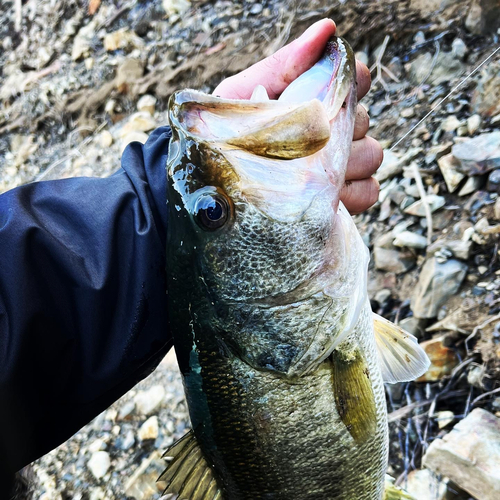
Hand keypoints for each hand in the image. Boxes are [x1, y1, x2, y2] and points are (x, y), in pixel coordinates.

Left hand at [213, 19, 381, 214]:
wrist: (212, 185)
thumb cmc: (222, 135)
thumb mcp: (241, 95)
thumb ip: (283, 65)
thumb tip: (328, 29)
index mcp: (312, 99)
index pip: (356, 79)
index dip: (349, 82)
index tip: (325, 94)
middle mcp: (332, 129)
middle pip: (363, 120)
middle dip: (337, 131)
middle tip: (302, 146)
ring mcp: (342, 165)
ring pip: (372, 154)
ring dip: (345, 165)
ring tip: (308, 177)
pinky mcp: (346, 198)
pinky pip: (371, 190)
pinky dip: (355, 193)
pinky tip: (327, 197)